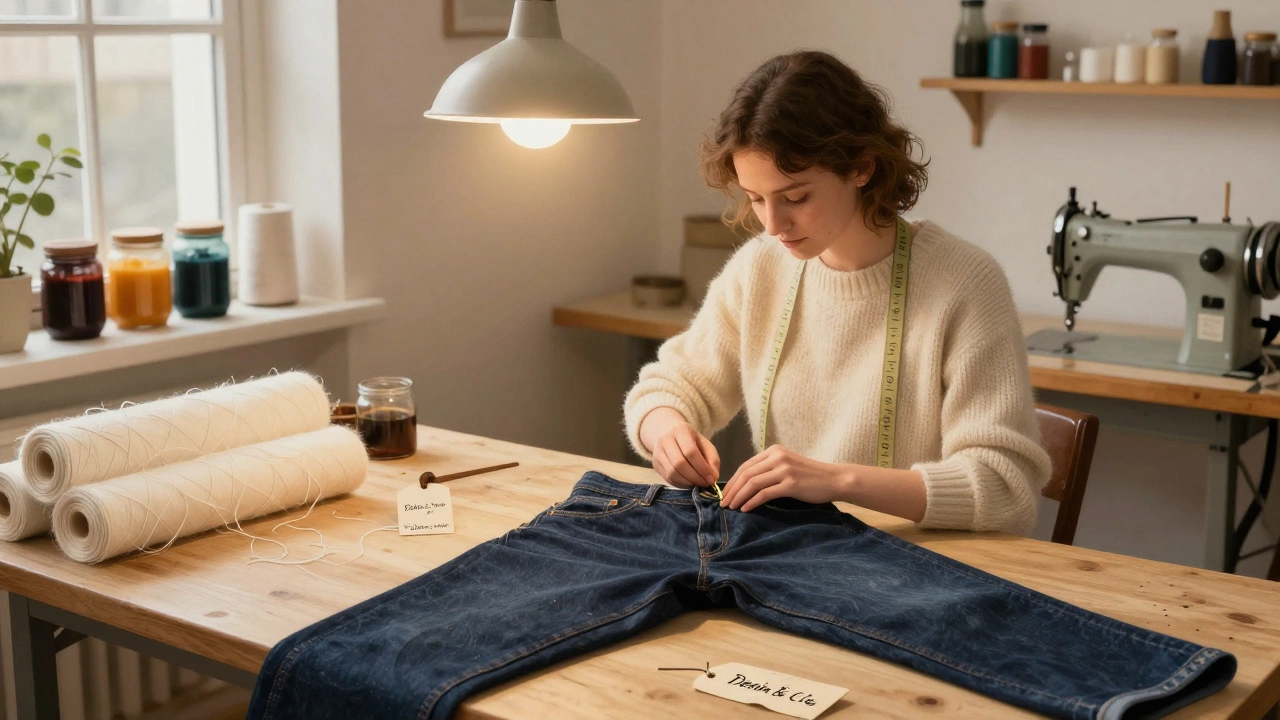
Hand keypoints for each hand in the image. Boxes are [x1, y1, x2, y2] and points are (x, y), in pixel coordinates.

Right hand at [651, 421, 719, 488]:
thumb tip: (713, 477)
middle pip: (679, 463)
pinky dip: (681, 484)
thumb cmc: (692, 441)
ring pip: (672, 472)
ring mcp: (658, 452)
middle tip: (705, 484)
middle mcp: (666, 439)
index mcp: (681, 430)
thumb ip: (713, 460)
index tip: (711, 479)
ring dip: (688, 482)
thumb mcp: (706, 445)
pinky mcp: (655, 464)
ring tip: (698, 484)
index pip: (690, 451)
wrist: (670, 434)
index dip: (702, 468)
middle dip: (695, 477)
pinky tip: (689, 483)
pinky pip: (668, 478)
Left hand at [720, 445, 848, 511]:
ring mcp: (784, 469)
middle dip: (732, 490)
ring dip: (739, 497)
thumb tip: (745, 484)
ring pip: (752, 483)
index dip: (733, 480)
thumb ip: (769, 469)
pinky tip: (746, 509)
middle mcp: (777, 457)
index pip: (746, 465)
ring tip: (732, 508)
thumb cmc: (810, 476)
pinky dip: (752, 502)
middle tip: (724, 503)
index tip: (725, 493)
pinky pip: (764, 493)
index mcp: (774, 451)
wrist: (834, 480)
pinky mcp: (790, 483)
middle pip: (746, 474)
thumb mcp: (787, 466)